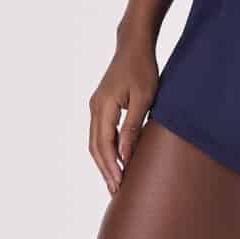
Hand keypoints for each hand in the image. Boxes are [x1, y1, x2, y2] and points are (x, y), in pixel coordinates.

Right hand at [88, 39, 159, 197]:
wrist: (133, 46)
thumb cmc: (143, 69)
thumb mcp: (144, 98)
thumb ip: (134, 127)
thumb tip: (126, 156)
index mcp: (104, 106)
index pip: (104, 144)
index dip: (111, 166)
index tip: (120, 185)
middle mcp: (95, 108)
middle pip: (96, 147)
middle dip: (106, 170)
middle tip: (116, 192)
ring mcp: (96, 106)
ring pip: (96, 142)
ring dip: (104, 163)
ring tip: (115, 182)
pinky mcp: (102, 106)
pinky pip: (100, 134)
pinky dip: (106, 150)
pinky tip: (116, 161)